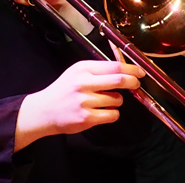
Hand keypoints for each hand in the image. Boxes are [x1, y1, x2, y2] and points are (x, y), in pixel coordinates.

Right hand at [15, 60, 146, 148]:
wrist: (44, 111)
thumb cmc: (63, 90)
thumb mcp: (77, 72)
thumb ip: (97, 70)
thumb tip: (124, 70)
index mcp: (83, 69)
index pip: (114, 66)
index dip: (131, 69)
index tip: (140, 71)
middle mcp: (83, 83)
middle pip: (118, 80)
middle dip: (132, 82)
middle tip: (136, 83)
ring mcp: (85, 101)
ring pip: (117, 100)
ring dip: (117, 100)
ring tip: (105, 101)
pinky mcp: (86, 118)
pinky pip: (112, 115)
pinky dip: (113, 113)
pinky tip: (103, 111)